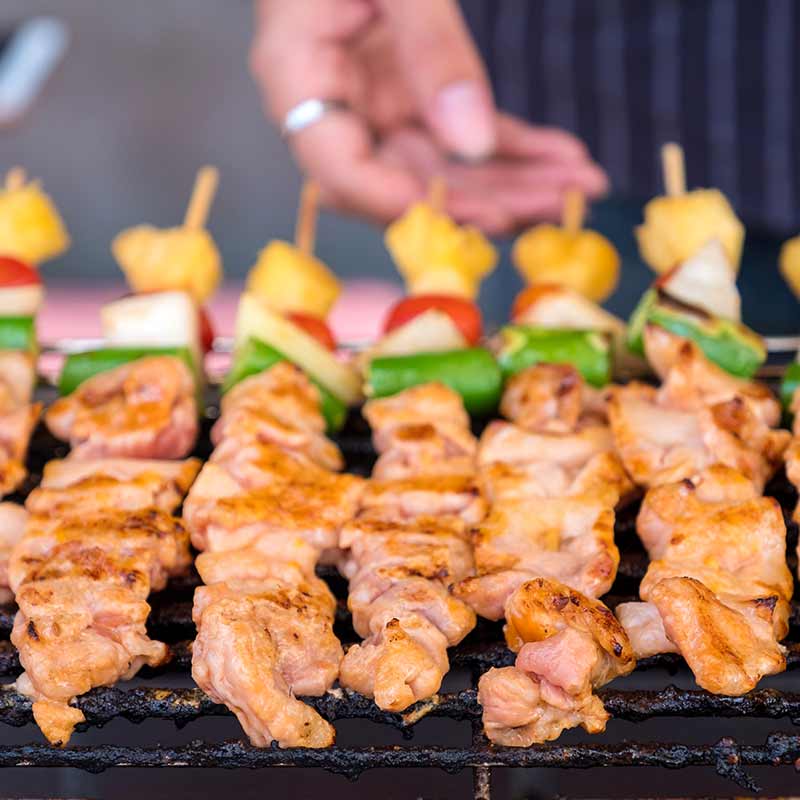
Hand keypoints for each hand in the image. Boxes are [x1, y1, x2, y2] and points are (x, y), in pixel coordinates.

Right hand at [251, 0, 607, 233]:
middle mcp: (337, 107)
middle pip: (408, 180)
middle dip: (489, 201)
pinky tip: (562, 156)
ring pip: (446, 168)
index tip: (482, 217)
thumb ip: (430, 48)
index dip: (407, 205)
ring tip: (581, 186)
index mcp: (298, 74)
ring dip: (513, 182)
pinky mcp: (413, 93)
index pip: (341, 172)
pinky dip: (516, 147)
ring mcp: (377, 104)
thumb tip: (471, 144)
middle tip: (562, 207)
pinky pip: (466, 132)